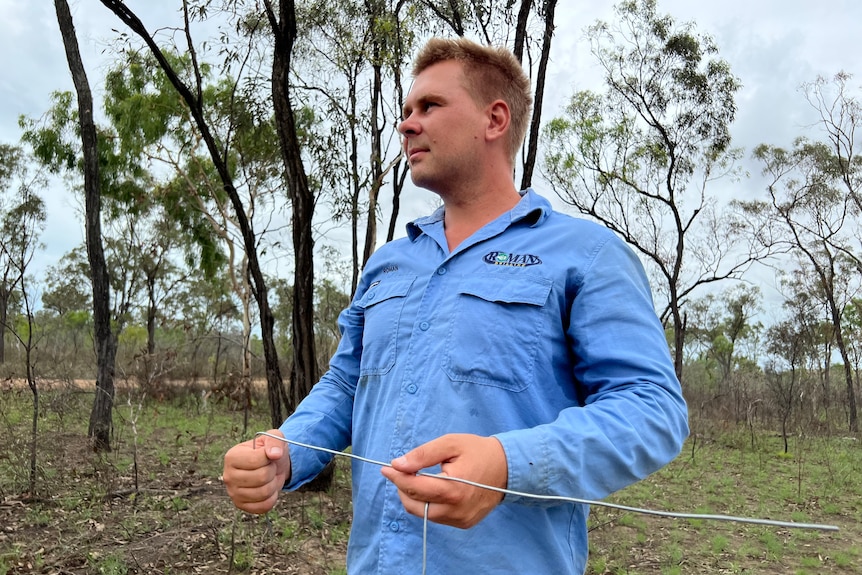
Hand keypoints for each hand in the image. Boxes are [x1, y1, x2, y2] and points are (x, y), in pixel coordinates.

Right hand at [223, 429, 290, 513]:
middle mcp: (228, 476)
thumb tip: (275, 454)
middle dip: (272, 471)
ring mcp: (233, 493)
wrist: (271, 466)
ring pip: (263, 493)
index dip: (269, 458)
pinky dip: (272, 498)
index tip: (268, 456)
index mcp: (232, 457)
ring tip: (269, 477)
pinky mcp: (241, 505)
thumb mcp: (273, 438)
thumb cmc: (269, 451)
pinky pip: (263, 506)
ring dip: (273, 484)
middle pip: (261, 477)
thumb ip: (275, 442)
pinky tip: (268, 489)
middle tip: (270, 468)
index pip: (256, 460)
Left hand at [380, 434, 507, 528]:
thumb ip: (422, 455)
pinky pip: (437, 517)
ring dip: (414, 498)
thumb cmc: (478, 451)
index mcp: (453, 489)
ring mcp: (460, 519)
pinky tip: (433, 490)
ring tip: (417, 479)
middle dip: (403, 488)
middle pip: (415, 505)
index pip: (415, 487)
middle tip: (402, 472)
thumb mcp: (450, 444)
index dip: (397, 477)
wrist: (507, 467)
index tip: (386, 468)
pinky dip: (428, 505)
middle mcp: (456, 510)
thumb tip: (398, 464)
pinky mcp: (464, 523)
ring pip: (424, 514)